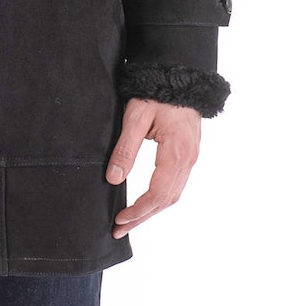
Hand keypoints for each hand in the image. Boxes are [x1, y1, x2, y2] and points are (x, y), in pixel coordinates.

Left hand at [106, 98, 201, 237]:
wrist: (181, 76)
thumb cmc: (157, 93)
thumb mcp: (136, 117)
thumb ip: (125, 148)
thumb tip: (113, 179)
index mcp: (177, 153)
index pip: (158, 193)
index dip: (138, 210)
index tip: (119, 219)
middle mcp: (189, 160)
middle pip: (167, 200)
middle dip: (143, 217)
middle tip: (119, 229)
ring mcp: (191, 158)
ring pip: (173, 195)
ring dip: (152, 211)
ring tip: (130, 221)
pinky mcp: (188, 155)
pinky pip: (176, 185)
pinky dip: (160, 199)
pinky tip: (146, 203)